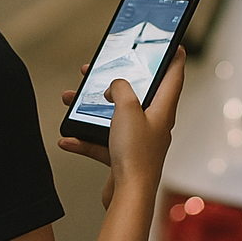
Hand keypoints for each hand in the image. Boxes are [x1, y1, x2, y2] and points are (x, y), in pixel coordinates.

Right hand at [58, 50, 185, 207]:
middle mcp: (153, 124)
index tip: (174, 44)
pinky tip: (67, 138)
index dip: (174, 58)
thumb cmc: (135, 154)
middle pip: (137, 94)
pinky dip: (85, 139)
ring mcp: (138, 141)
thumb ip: (121, 88)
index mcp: (162, 109)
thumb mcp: (127, 108)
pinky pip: (102, 142)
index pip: (173, 76)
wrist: (129, 196)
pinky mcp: (123, 157)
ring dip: (92, 108)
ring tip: (71, 99)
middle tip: (100, 68)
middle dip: (116, 80)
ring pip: (114, 117)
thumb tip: (115, 85)